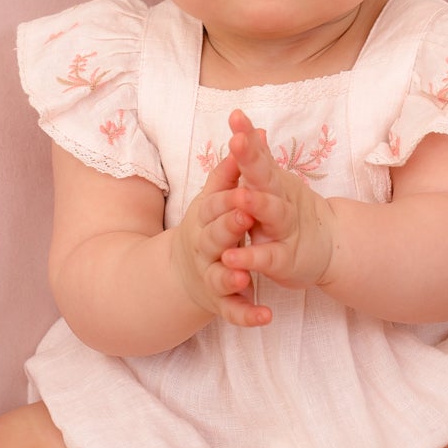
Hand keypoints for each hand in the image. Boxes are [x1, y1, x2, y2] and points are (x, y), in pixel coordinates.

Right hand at [170, 149, 272, 328]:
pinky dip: (248, 315)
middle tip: (245, 216)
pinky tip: (266, 316)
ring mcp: (211, 277)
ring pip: (220, 278)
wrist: (182, 275)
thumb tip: (252, 132)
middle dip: (229, 227)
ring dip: (232, 277)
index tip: (244, 188)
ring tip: (245, 277)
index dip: (229, 197)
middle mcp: (204, 248)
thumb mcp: (213, 199)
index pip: (215, 205)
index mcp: (204, 220)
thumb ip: (231, 172)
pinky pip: (233, 312)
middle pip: (215, 238)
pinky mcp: (220, 303)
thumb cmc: (207, 228)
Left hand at [219, 109, 336, 293]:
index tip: (235, 115)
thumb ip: (262, 158)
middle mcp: (280, 202)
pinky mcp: (284, 260)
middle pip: (265, 177)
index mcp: (274, 183)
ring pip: (273, 214)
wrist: (332, 247)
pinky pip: (267, 258)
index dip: (248, 137)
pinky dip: (250, 258)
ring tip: (241, 195)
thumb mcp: (277, 184)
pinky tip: (230, 257)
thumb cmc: (294, 212)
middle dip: (251, 159)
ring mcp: (284, 230)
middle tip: (238, 140)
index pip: (259, 155)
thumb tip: (252, 128)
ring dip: (258, 204)